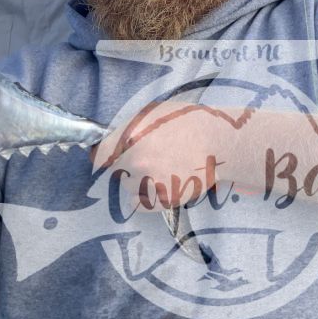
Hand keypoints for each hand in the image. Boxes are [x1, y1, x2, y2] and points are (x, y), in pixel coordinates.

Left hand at [92, 100, 234, 208]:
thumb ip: (128, 130)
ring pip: (129, 188)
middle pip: (115, 171)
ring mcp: (150, 182)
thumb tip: (112, 141)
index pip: (99, 156)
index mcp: (128, 138)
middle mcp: (135, 162)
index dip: (104, 156)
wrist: (218, 142)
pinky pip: (141, 204)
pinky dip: (145, 198)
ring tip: (159, 169)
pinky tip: (158, 184)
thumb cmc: (185, 121)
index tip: (109, 156)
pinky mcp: (164, 199)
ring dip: (137, 181)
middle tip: (144, 158)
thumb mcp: (150, 114)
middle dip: (125, 165)